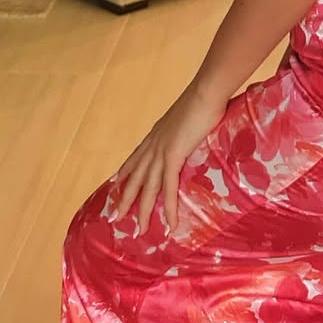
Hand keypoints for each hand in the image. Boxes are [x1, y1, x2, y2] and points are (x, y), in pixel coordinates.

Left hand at [113, 81, 227, 234]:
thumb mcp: (188, 114)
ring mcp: (161, 151)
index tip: (116, 183)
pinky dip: (169, 208)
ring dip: (143, 210)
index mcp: (157, 133)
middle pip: (136, 177)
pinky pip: (169, 188)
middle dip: (125, 198)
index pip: (136, 157)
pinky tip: (170, 224)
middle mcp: (154, 144)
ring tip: (139, 230)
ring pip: (149, 187)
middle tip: (116, 217)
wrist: (206, 92)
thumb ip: (185, 126)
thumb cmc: (203, 98)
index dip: (126, 171)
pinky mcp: (173, 157)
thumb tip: (193, 130)